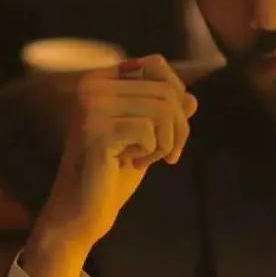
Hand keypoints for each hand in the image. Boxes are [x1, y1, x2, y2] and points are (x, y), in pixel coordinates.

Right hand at [22, 55, 197, 276]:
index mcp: (100, 79)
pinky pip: (150, 131)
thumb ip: (166, 115)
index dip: (175, 97)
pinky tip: (132, 164)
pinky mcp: (96, 132)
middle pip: (165, 89)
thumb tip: (192, 98)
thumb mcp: (146, 138)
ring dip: (167, 141)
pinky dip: (153, 152)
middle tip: (167, 155)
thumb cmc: (113, 172)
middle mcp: (91, 86)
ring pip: (163, 109)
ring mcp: (91, 107)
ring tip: (145, 159)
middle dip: (178, 127)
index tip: (170, 130)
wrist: (83, 211)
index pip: (156, 64)